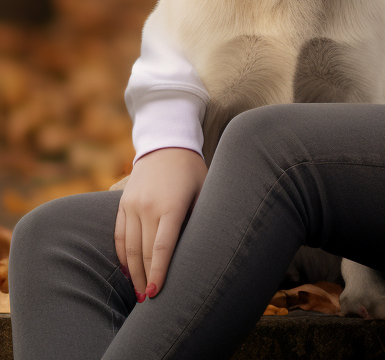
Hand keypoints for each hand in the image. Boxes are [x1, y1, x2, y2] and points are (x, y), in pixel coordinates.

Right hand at [114, 147, 207, 300]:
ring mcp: (132, 205)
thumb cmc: (192, 170)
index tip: (156, 293)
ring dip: (132, 272)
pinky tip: (127, 270)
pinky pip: (118, 235)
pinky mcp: (122, 204)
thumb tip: (198, 250)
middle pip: (142, 252)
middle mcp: (147, 207)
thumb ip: (198, 217)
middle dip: (145, 278)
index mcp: (171, 205)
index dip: (158, 273)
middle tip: (148, 301)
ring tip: (138, 292)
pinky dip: (121, 255)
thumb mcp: (203, 189)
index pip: (161, 247)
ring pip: (128, 247)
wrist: (166, 143)